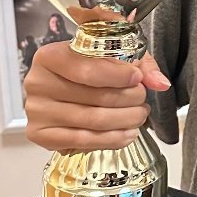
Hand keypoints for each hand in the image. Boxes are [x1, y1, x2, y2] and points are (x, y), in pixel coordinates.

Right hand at [22, 40, 170, 152]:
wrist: (59, 87)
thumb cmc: (84, 68)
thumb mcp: (111, 55)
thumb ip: (139, 64)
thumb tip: (160, 83)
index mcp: (49, 56)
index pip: (87, 69)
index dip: (118, 76)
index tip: (138, 79)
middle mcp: (37, 82)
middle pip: (94, 97)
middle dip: (128, 100)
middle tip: (144, 100)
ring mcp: (37, 111)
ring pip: (92, 120)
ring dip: (124, 120)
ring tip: (140, 116)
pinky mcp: (40, 134)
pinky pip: (83, 140)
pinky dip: (111, 139)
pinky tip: (127, 133)